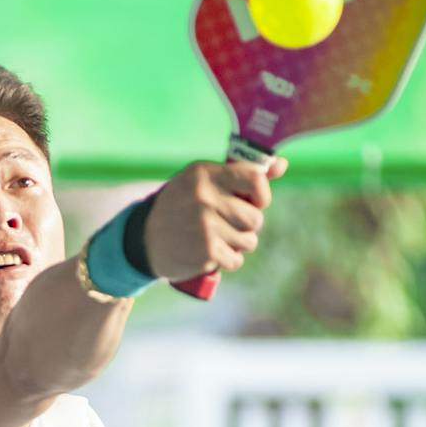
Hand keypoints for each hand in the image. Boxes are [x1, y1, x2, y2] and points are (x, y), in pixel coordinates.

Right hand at [142, 156, 288, 286]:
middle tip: (226, 224)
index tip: (253, 202)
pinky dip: (227, 260)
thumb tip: (281, 165)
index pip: (256, 178)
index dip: (262, 195)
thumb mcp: (203, 183)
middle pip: (256, 217)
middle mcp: (205, 197)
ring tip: (216, 238)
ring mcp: (205, 225)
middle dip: (247, 225)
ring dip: (238, 244)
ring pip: (249, 240)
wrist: (144, 241)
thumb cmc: (181, 207)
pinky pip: (236, 259)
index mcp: (205, 174)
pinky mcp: (205, 251)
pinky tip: (210, 253)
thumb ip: (241, 174)